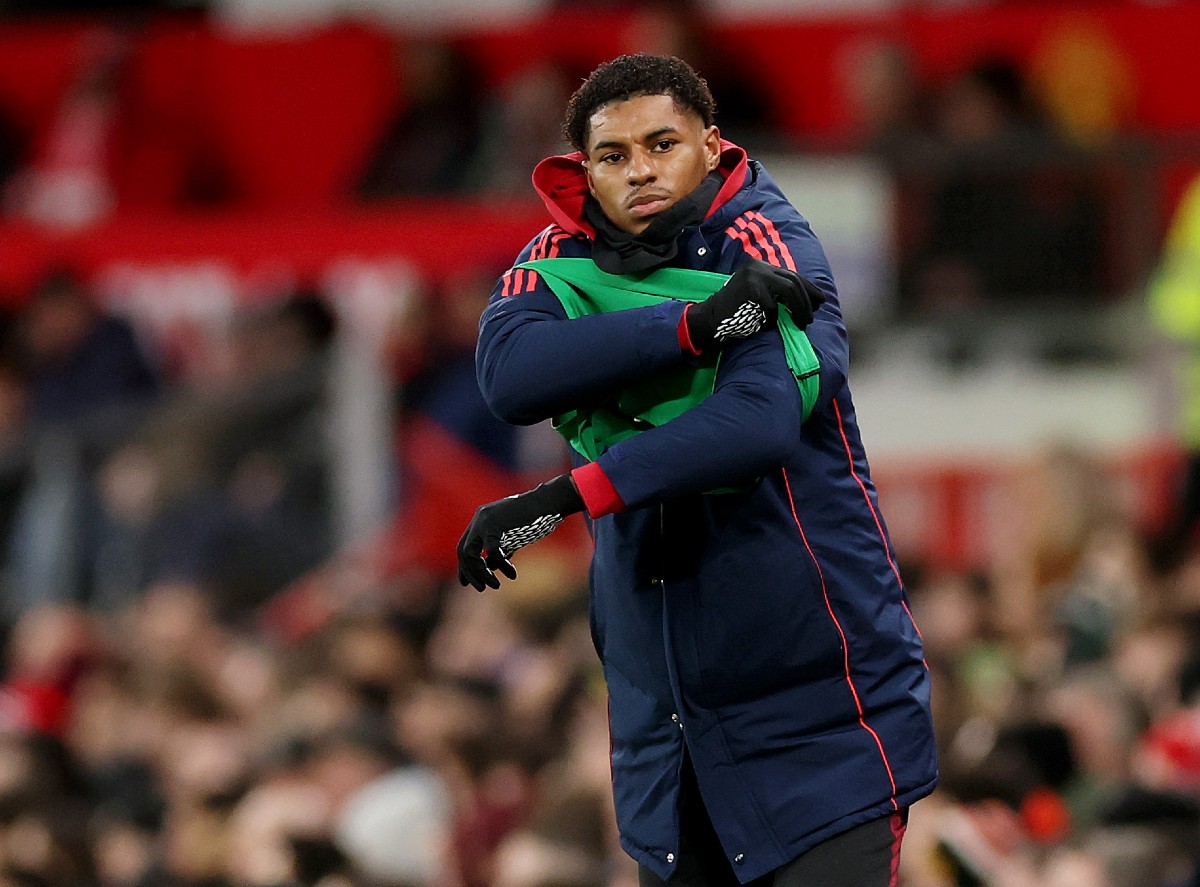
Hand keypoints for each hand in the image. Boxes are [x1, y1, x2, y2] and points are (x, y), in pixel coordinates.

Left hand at [456, 474, 584, 590]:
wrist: (546, 502)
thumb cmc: (533, 519)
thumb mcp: (511, 538)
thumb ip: (498, 551)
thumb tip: (489, 568)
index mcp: (481, 520)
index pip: (463, 546)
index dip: (465, 567)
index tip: (467, 583)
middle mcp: (478, 519)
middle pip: (463, 551)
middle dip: (470, 572)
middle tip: (480, 589)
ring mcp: (484, 520)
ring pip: (471, 553)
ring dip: (481, 573)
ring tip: (495, 585)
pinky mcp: (495, 524)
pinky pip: (492, 551)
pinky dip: (501, 565)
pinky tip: (511, 573)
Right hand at [686, 259, 825, 350]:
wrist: (709, 319)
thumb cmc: (735, 312)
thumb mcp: (757, 295)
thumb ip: (775, 292)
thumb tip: (807, 302)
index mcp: (759, 266)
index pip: (791, 274)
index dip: (809, 288)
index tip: (820, 301)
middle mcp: (757, 266)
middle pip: (793, 281)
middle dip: (807, 300)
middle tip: (811, 317)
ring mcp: (754, 276)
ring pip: (789, 290)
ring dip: (799, 309)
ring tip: (803, 323)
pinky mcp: (751, 289)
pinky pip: (772, 307)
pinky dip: (772, 320)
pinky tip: (768, 326)